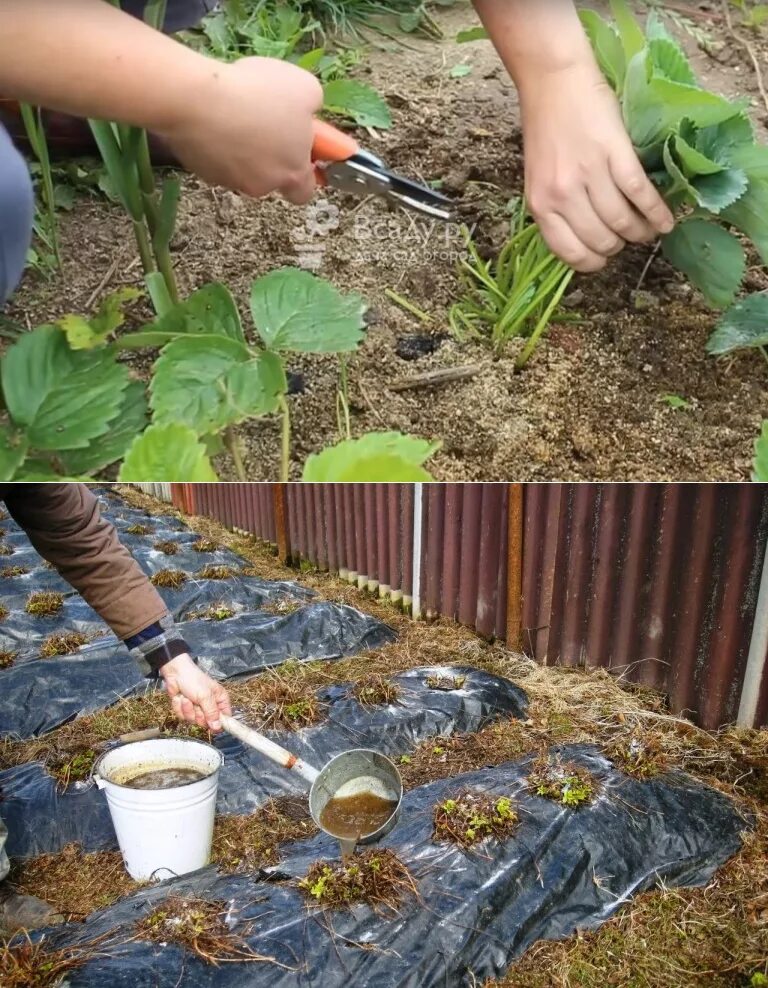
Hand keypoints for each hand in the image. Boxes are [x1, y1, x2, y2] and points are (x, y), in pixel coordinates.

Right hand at [159, 56, 322, 204]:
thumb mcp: (305, 88)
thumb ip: (312, 106)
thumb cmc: (259, 93)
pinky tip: (211, 114)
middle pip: (272, 176)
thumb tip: (308, 112)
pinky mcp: (201, 170)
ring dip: (241, 145)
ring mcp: (230, 180)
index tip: (302, 150)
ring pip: (242, 167)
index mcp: (293, 172)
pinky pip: (215, 157)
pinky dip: (216, 141)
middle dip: (271, 155)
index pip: (305, 191)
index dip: (306, 172)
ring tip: (233, 110)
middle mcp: (263, 185)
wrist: (198, 99)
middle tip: (264, 123)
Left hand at [159, 653, 231, 731]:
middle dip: (199, 715)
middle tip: (197, 704)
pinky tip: (180, 698)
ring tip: (186, 698)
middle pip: (208, 723)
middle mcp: (211, 706)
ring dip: (188, 710)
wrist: (175, 674)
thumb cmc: (194, 680)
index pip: (226, 718)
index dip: (220, 724)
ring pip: (194, 720)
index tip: (213, 727)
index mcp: (220, 700)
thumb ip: (212, 712)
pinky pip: (183, 717)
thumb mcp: (205, 696)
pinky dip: (180, 708)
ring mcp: (198, 708)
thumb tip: (218, 727)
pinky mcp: (186, 709)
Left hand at [519, 62, 674, 271]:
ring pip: (621, 221)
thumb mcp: (538, 179)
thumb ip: (555, 210)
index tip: (605, 257)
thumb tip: (582, 240)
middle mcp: (562, 195)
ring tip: (649, 231)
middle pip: (601, 239)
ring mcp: (589, 175)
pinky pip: (639, 194)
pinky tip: (665, 221)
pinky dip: (656, 212)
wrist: (555, 83)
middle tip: (629, 238)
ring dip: (640, 232)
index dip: (592, 261)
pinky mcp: (615, 154)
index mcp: (541, 206)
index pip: (570, 253)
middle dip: (619, 246)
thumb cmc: (546, 130)